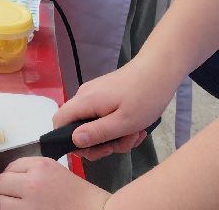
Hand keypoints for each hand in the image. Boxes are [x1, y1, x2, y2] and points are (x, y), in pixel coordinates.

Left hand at [0, 157, 107, 208]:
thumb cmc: (81, 196)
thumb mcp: (56, 170)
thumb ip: (33, 169)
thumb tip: (10, 175)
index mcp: (40, 166)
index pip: (9, 166)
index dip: (9, 175)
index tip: (11, 182)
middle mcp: (32, 184)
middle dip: (1, 189)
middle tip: (7, 195)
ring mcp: (29, 205)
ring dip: (1, 204)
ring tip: (10, 206)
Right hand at [52, 61, 171, 161]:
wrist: (159, 70)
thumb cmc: (144, 98)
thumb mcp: (123, 123)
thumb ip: (96, 133)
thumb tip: (73, 141)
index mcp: (85, 101)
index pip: (58, 121)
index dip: (70, 141)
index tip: (95, 149)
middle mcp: (85, 97)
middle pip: (78, 128)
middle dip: (101, 143)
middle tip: (122, 145)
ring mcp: (95, 95)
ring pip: (94, 125)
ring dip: (114, 137)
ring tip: (136, 135)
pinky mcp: (106, 95)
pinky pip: (104, 117)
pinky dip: (118, 127)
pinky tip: (136, 128)